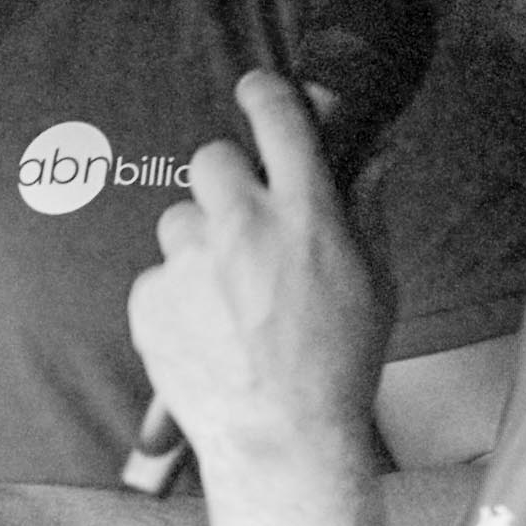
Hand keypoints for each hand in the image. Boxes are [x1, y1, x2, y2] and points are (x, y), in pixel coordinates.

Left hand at [127, 71, 387, 480]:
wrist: (281, 436)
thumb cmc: (338, 363)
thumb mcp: (375, 281)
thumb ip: (367, 208)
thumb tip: (375, 152)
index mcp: (304, 214)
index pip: (278, 120)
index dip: (264, 94)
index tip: (256, 88)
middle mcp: (241, 226)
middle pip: (208, 159)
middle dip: (224, 182)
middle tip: (242, 221)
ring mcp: (189, 262)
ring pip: (179, 221)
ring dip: (199, 245)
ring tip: (229, 298)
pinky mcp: (149, 298)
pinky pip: (158, 277)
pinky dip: (176, 297)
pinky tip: (207, 331)